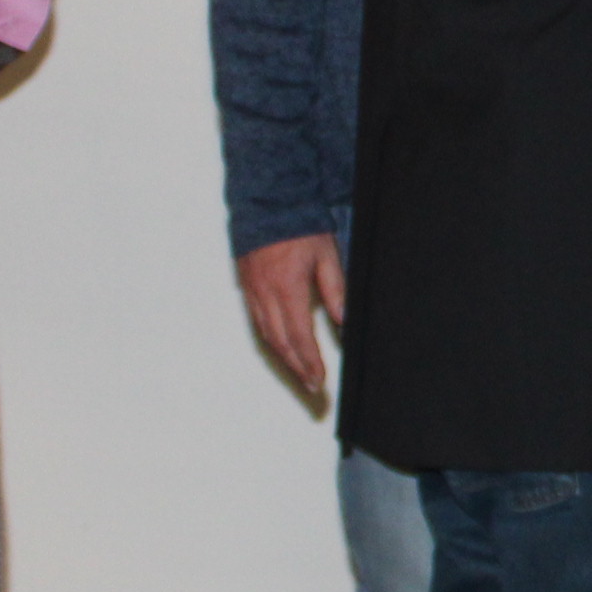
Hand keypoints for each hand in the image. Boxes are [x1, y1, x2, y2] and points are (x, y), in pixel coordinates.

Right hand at [237, 232, 347, 404]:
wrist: (267, 204)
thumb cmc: (299, 226)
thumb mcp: (326, 255)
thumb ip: (335, 289)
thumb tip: (344, 320)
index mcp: (288, 288)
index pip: (301, 336)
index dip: (310, 362)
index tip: (319, 380)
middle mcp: (266, 294)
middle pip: (282, 343)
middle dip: (298, 368)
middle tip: (312, 387)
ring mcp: (253, 292)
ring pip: (267, 335)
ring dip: (284, 358)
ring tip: (300, 373)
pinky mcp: (247, 287)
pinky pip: (258, 321)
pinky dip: (271, 340)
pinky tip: (281, 347)